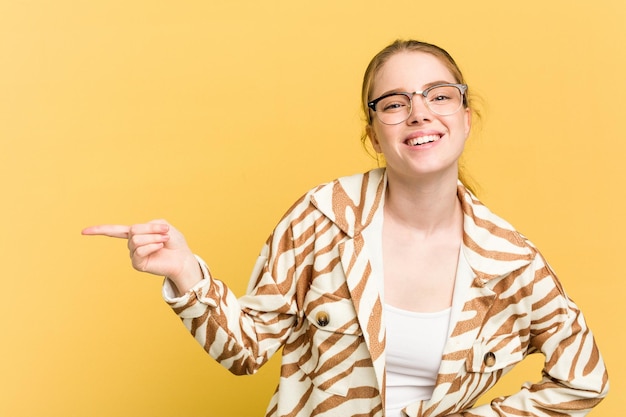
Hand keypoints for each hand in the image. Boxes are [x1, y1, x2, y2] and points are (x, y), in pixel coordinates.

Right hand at [82, 220, 202, 294]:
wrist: (183, 258)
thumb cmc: (174, 242)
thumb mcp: (164, 226)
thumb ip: (150, 225)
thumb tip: (138, 235)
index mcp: (136, 234)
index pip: (114, 231)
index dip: (99, 230)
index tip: (83, 231)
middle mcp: (132, 244)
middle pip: (134, 230)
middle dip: (152, 229)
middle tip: (165, 232)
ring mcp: (134, 254)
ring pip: (136, 239)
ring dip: (153, 237)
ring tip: (163, 241)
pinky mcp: (138, 264)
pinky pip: (140, 250)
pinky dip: (152, 245)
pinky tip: (159, 248)